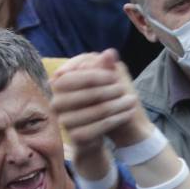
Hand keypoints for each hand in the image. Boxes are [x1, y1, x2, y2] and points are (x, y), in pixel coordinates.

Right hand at [51, 50, 149, 164]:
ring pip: (98, 110)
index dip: (99, 75)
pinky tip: (129, 114)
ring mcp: (65, 120)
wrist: (91, 134)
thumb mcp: (99, 82)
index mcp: (57, 85)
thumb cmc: (94, 102)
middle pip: (90, 94)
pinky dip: (118, 118)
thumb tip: (110, 52)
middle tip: (125, 89)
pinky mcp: (76, 136)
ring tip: (132, 101)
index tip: (116, 76)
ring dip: (118, 105)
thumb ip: (102, 67)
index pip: (79, 76)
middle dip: (111, 90)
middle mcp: (56, 102)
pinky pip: (101, 126)